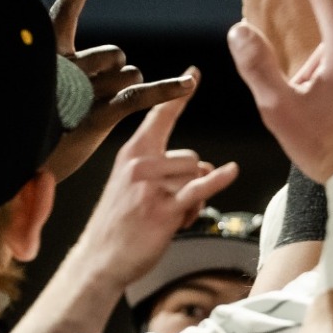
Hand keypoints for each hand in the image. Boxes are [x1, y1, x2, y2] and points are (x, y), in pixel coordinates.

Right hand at [46, 0, 198, 180]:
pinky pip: (141, 96)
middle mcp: (64, 66)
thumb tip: (121, 66)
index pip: (65, 9)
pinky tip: (190, 83)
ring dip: (122, 92)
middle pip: (115, 54)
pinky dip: (168, 90)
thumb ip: (74, 76)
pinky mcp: (100, 115)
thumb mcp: (48, 96)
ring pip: (128, 74)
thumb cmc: (31, 135)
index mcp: (46, 55)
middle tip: (91, 102)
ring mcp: (82, 89)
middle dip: (115, 74)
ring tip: (93, 119)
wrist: (15, 171)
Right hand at [73, 68, 239, 288]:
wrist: (100, 259)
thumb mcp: (130, 185)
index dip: (177, 95)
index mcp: (132, 153)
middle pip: (192, 157)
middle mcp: (140, 164)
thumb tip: (202, 167)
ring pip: (197, 176)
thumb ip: (161, 168)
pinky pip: (200, 188)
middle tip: (172, 205)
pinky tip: (231, 172)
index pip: (159, 116)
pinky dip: (218, 181)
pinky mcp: (165, 207)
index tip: (193, 73)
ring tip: (174, 217)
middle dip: (193, 181)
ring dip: (195, 198)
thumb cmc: (119, 224)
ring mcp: (152, 185)